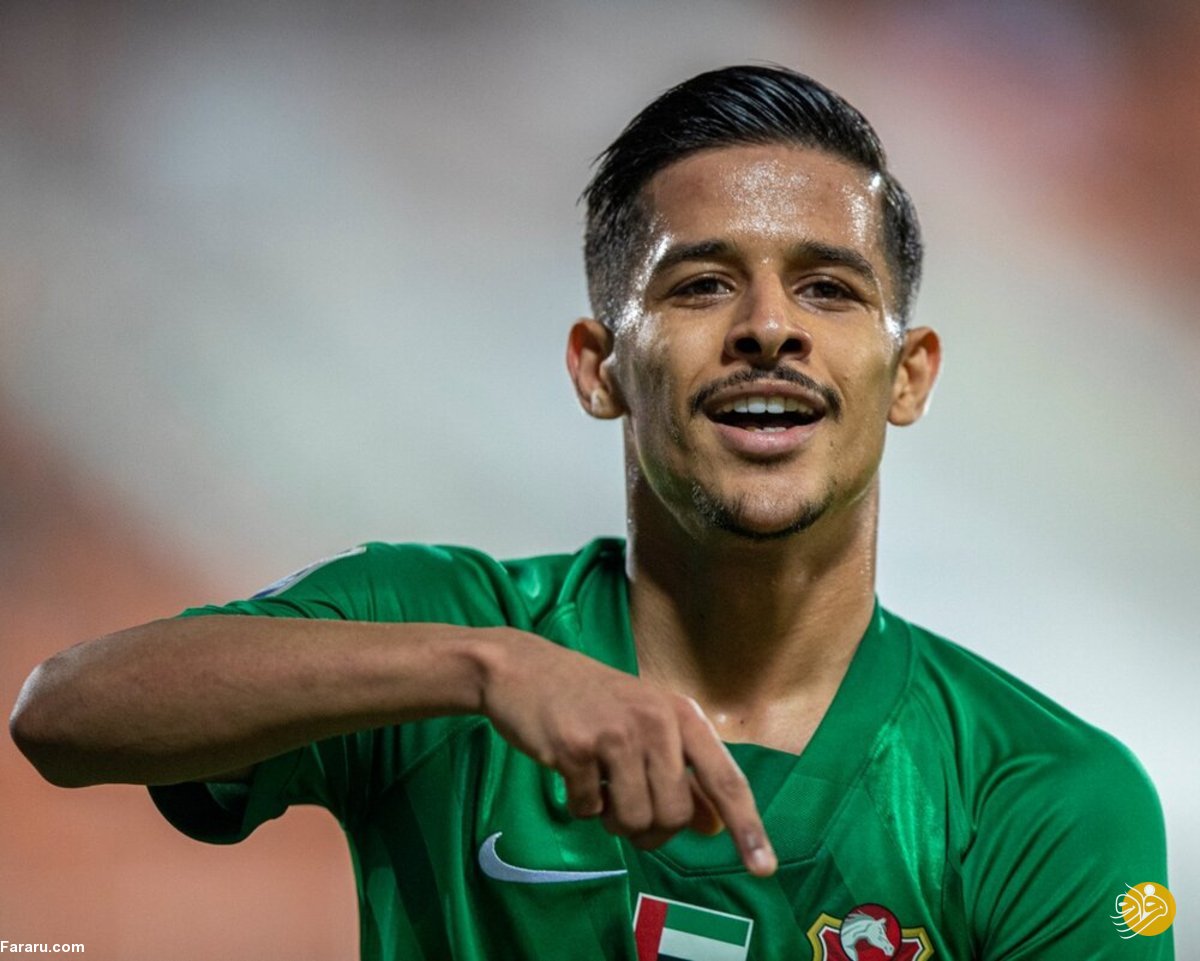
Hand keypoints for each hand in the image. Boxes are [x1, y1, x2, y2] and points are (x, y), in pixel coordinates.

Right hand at [478, 629, 776, 875]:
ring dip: (613, 819)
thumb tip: (714, 826)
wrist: (523, 668)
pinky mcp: (576, 748)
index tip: (765, 869)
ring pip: (634, 821)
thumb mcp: (646, 726)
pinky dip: (580, 805)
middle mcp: (657, 721)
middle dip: (651, 828)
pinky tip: (571, 772)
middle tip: (626, 806)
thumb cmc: (591, 700)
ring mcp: (616, 733)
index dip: (748, 827)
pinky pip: (589, 811)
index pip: (725, 779)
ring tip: (600, 785)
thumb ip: (683, 773)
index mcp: (681, 715)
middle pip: (675, 815)